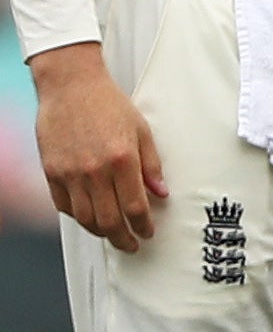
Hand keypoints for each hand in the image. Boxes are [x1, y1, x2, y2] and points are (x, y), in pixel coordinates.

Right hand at [31, 44, 164, 249]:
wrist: (71, 87)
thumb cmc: (109, 104)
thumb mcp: (141, 130)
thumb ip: (151, 165)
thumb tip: (161, 194)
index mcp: (122, 159)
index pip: (135, 206)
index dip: (143, 226)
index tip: (148, 233)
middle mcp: (94, 171)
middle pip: (108, 220)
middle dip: (122, 238)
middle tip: (131, 245)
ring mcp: (69, 174)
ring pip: (84, 218)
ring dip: (100, 232)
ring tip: (113, 234)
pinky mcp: (51, 172)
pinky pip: (64, 206)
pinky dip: (78, 216)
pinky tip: (90, 216)